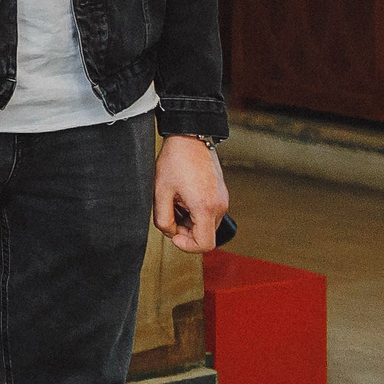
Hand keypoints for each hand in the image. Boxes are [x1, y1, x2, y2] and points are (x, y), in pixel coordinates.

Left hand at [153, 135, 229, 252]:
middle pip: (205, 235)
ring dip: (189, 221)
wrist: (190, 137)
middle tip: (169, 213)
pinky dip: (195, 212)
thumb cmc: (176, 160)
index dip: (187, 246)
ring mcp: (223, 200)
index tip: (173, 235)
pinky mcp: (221, 195)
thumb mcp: (161, 191)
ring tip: (175, 202)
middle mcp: (220, 206)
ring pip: (207, 225)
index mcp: (206, 207)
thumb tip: (170, 232)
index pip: (205, 245)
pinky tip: (182, 197)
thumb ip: (163, 218)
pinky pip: (209, 213)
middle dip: (185, 231)